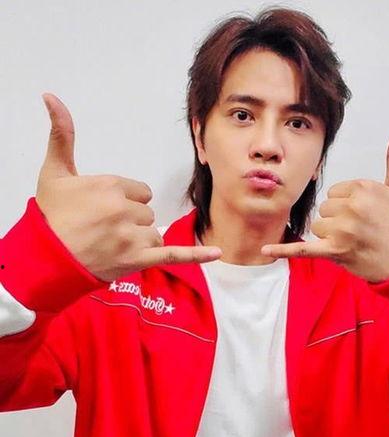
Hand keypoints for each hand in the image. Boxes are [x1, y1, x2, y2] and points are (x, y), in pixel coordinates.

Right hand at [36, 94, 221, 281]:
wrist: (46, 260)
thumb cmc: (51, 218)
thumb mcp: (55, 173)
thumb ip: (61, 135)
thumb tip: (52, 98)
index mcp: (111, 187)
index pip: (139, 191)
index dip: (123, 201)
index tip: (104, 210)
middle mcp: (125, 211)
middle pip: (147, 212)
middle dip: (130, 220)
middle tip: (103, 229)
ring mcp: (134, 237)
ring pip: (153, 233)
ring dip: (138, 240)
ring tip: (110, 245)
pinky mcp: (139, 259)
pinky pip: (174, 255)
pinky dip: (196, 256)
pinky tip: (216, 253)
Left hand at [261, 127, 388, 282]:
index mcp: (363, 188)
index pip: (336, 192)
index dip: (347, 204)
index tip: (365, 214)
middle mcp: (351, 207)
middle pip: (325, 210)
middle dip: (339, 220)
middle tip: (361, 230)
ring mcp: (342, 230)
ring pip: (318, 227)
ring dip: (331, 236)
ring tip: (355, 242)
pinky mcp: (335, 251)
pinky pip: (303, 248)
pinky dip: (284, 250)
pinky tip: (266, 249)